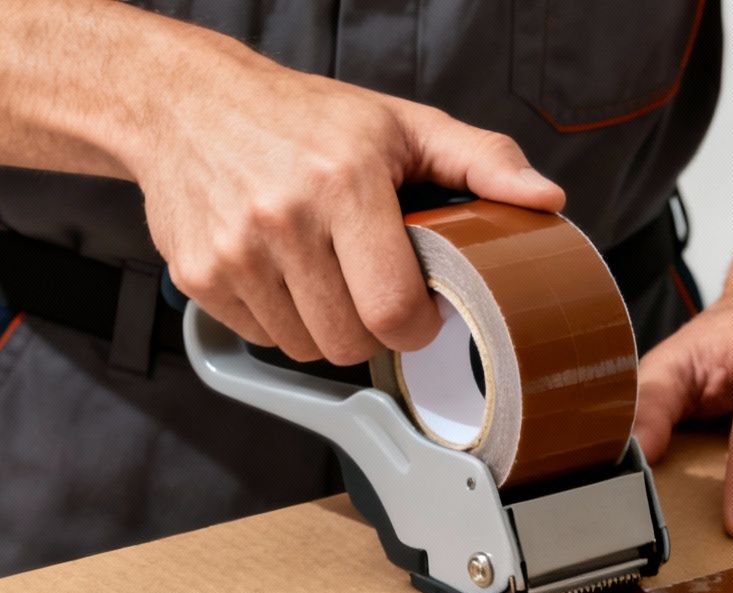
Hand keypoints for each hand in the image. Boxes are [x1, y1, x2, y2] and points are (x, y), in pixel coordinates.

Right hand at [134, 47, 564, 364]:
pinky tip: (280, 272)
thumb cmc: (301, 116)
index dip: (416, 325)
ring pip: (304, 349)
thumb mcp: (400, 123)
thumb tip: (545, 198)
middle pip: (350, 343)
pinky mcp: (200, 276)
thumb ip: (481, 160)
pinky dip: (278, 319)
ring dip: (324, 328)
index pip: (394, 310)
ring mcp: (236, 253)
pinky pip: (260, 337)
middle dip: (371, 329)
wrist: (187, 103)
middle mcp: (284, 219)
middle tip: (369, 288)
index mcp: (345, 182)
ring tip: (322, 274)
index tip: (417, 308)